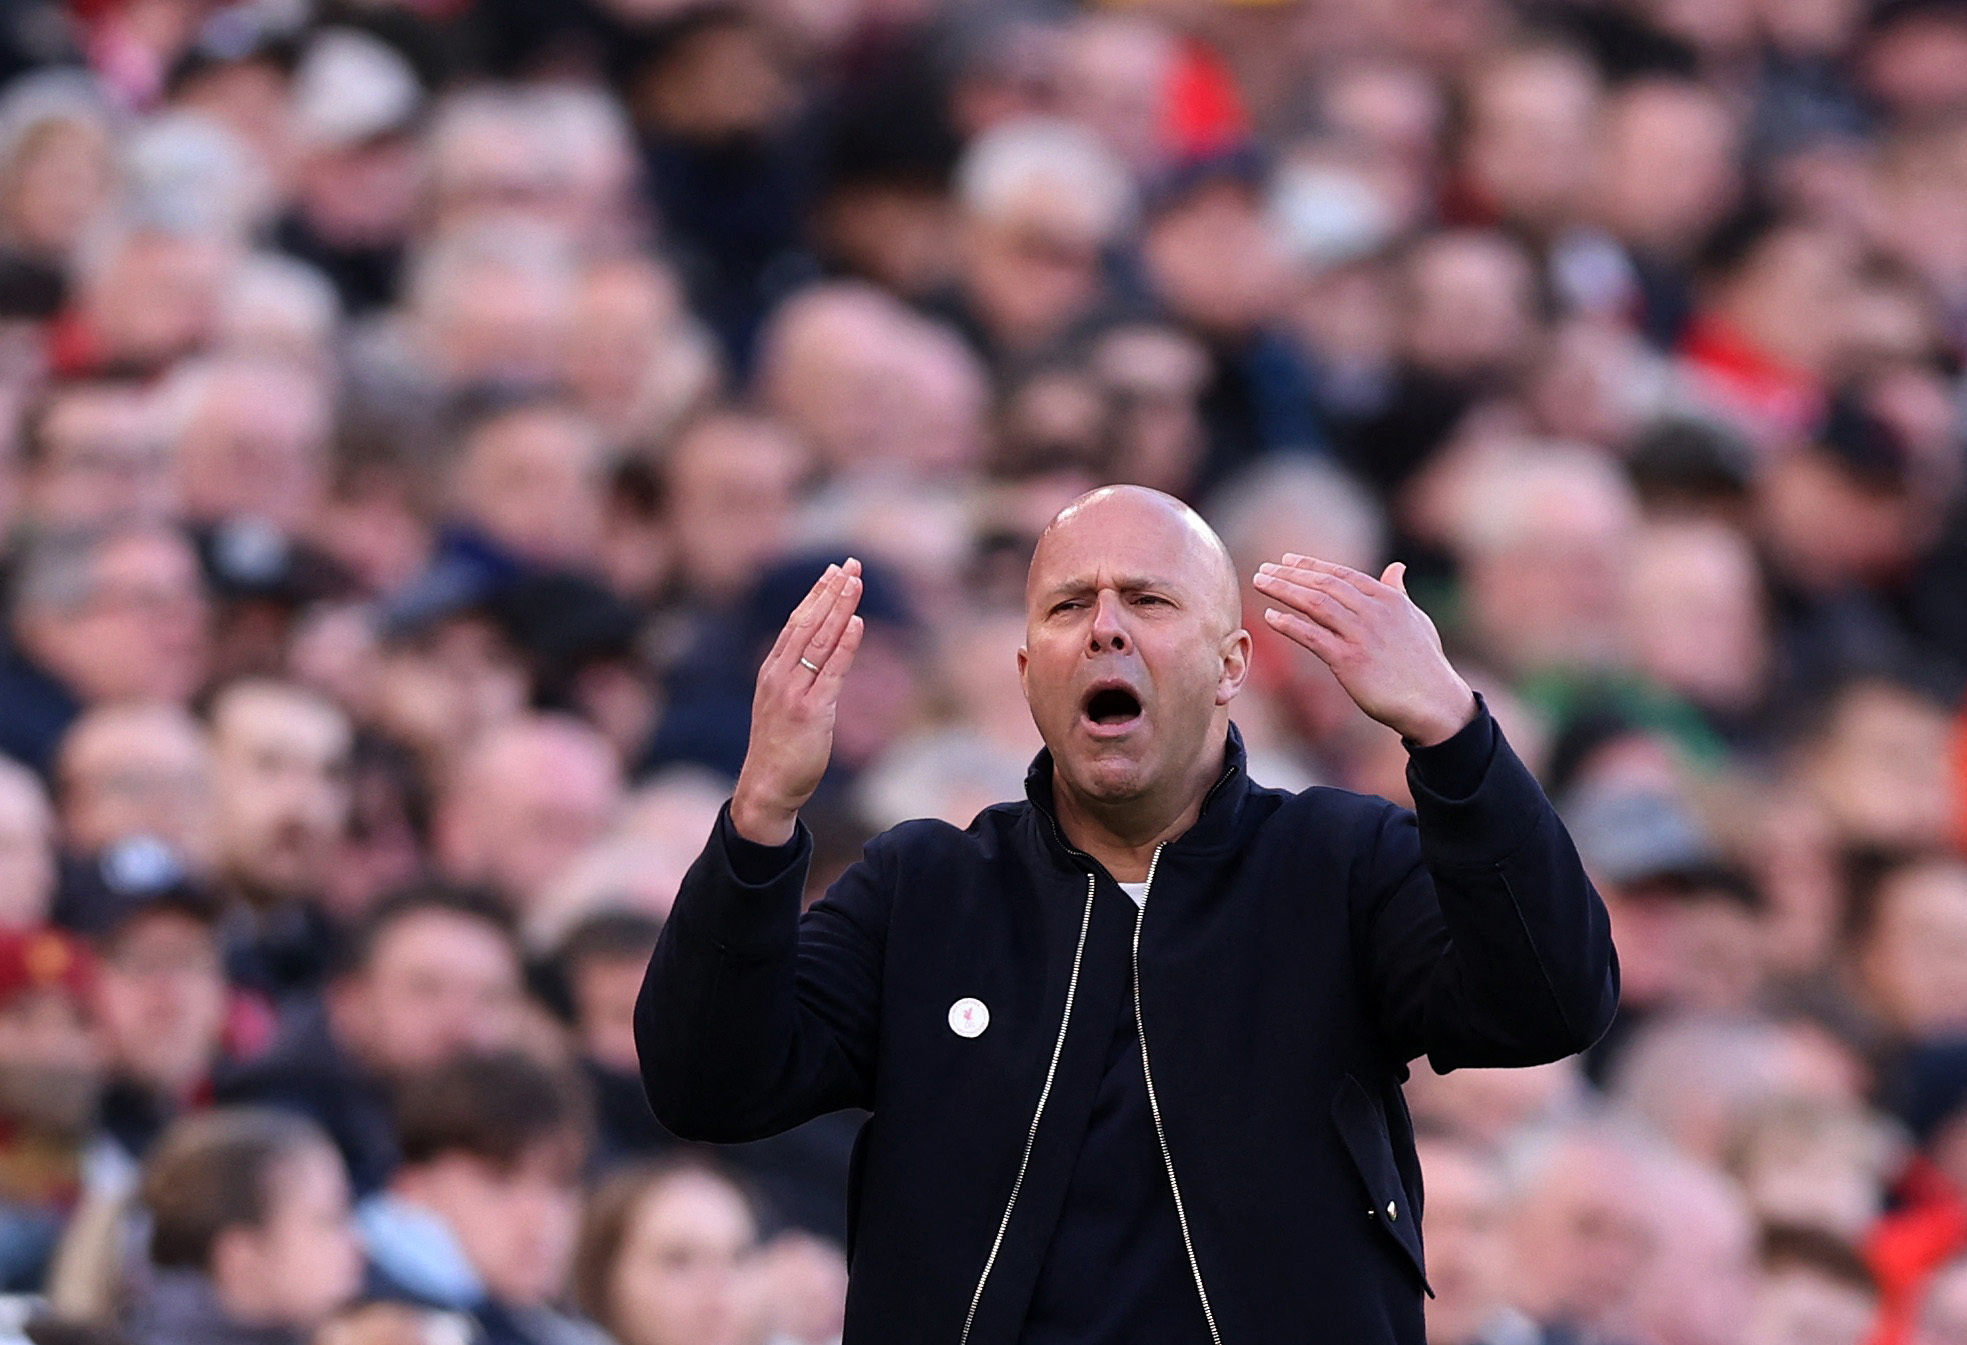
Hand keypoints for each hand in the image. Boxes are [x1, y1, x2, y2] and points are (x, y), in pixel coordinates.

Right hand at [731, 560, 865, 844]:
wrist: (765, 788)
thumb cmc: (778, 749)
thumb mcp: (783, 705)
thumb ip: (801, 679)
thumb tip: (826, 656)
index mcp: (772, 671)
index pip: (796, 622)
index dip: (817, 594)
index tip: (835, 571)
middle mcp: (780, 675)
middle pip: (808, 622)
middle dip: (831, 591)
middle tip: (851, 564)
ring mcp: (793, 692)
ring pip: (819, 640)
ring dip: (840, 608)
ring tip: (856, 582)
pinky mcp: (811, 712)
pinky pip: (831, 671)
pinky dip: (844, 645)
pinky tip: (856, 623)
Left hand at [1252, 555, 1475, 745]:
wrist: (1433, 701)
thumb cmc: (1425, 663)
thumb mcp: (1416, 620)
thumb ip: (1399, 593)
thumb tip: (1396, 568)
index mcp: (1388, 599)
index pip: (1342, 575)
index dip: (1311, 566)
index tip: (1287, 561)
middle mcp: (1373, 611)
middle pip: (1323, 585)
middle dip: (1290, 574)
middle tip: (1263, 569)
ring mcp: (1360, 634)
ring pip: (1314, 604)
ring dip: (1283, 590)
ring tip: (1259, 583)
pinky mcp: (1349, 659)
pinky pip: (1312, 636)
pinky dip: (1289, 624)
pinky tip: (1271, 617)